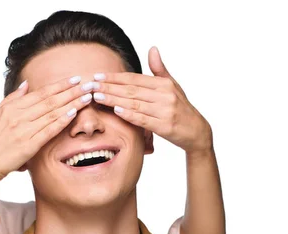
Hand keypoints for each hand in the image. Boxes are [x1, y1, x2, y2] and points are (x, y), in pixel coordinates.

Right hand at [0, 76, 93, 186]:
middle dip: (71, 91)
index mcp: (10, 108)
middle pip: (49, 100)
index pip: (40, 93)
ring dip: (72, 103)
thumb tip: (26, 84)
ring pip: (52, 113)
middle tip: (88, 83)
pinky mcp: (28, 145)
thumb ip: (11, 99)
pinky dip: (62, 121)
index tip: (75, 79)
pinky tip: (74, 113)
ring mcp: (23, 130)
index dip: (59, 85)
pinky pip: (48, 130)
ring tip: (87, 96)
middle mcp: (17, 116)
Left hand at [91, 47, 212, 155]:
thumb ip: (159, 69)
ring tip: (97, 96)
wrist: (196, 131)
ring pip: (134, 103)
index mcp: (164, 84)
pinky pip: (143, 119)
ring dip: (113, 99)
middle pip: (131, 90)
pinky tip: (116, 110)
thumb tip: (152, 48)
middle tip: (91, 85)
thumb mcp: (172, 85)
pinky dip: (129, 114)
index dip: (115, 77)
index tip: (98, 76)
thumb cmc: (180, 107)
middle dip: (109, 87)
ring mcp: (165, 111)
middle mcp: (165, 95)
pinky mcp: (164, 126)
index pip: (134, 79)